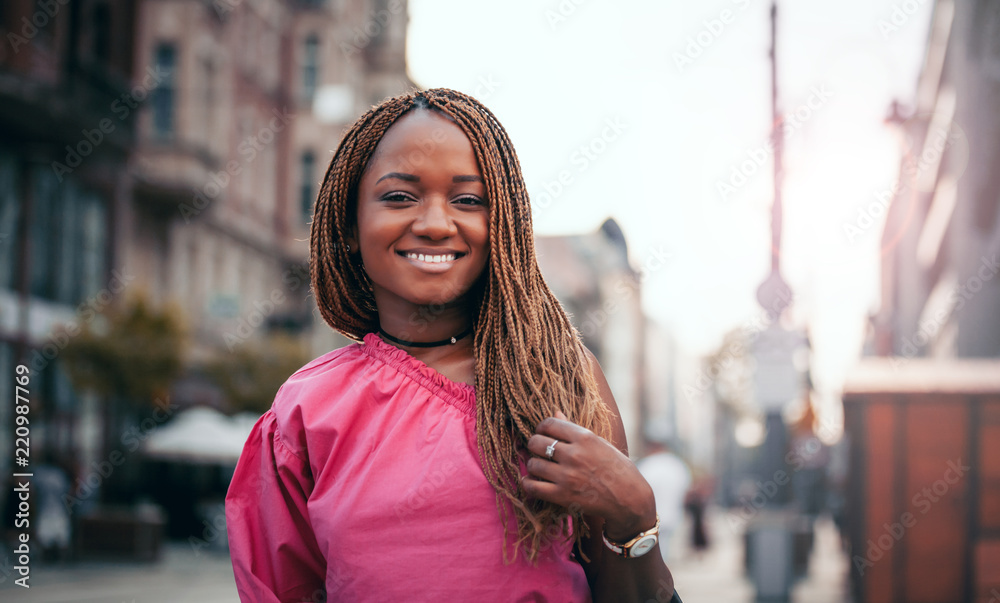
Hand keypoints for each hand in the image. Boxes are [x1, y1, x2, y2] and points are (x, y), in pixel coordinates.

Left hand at [522, 411, 655, 540]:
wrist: (629, 499)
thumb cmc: (617, 469)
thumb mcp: (600, 444)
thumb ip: (574, 430)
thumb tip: (555, 413)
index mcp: (585, 438)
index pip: (549, 424)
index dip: (541, 427)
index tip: (542, 433)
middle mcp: (574, 455)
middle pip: (536, 442)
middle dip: (534, 445)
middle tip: (538, 450)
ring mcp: (567, 476)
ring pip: (533, 464)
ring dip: (533, 465)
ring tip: (539, 467)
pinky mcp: (563, 496)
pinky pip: (533, 487)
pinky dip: (528, 484)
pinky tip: (531, 482)